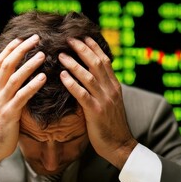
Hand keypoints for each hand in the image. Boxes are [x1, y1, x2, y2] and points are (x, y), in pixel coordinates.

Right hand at [0, 34, 45, 175]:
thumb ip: (5, 89)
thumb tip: (17, 76)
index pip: (0, 61)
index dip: (11, 48)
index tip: (23, 37)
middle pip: (7, 64)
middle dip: (22, 49)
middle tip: (36, 38)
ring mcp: (1, 102)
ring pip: (15, 77)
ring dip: (29, 64)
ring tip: (42, 54)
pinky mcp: (9, 114)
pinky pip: (22, 96)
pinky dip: (32, 86)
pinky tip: (43, 78)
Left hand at [59, 37, 136, 168]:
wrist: (119, 145)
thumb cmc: (111, 124)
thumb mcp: (110, 102)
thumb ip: (102, 88)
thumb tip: (88, 75)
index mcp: (115, 86)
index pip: (104, 60)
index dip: (93, 47)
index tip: (82, 36)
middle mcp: (111, 89)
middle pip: (96, 63)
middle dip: (82, 49)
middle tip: (68, 39)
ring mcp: (104, 100)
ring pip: (89, 76)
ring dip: (74, 64)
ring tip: (61, 55)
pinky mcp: (96, 112)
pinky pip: (82, 94)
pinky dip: (72, 84)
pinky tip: (62, 76)